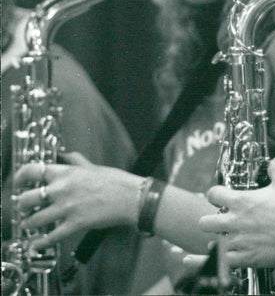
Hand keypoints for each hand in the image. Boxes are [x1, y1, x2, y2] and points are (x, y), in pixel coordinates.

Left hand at [13, 152, 140, 250]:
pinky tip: (36, 245)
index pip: (32, 170)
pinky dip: (40, 243)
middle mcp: (62, 189)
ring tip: (28, 224)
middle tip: (23, 207)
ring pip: (34, 220)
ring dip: (28, 223)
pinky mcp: (75, 224)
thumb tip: (65, 155)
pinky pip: (51, 237)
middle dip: (21, 205)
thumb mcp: (94, 166)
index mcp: (66, 173)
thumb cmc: (116, 181)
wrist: (132, 198)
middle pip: (26, 198)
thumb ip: (76, 160)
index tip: (17, 182)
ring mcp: (67, 208)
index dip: (19, 177)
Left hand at [198, 159, 274, 268]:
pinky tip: (224, 258)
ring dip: (219, 241)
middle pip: (204, 222)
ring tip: (225, 240)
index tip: (220, 197)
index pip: (213, 194)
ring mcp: (239, 241)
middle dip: (210, 220)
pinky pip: (225, 262)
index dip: (215, 194)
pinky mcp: (247, 258)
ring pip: (213, 244)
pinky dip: (224, 260)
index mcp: (241, 201)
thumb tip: (272, 163)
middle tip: (220, 221)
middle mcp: (235, 221)